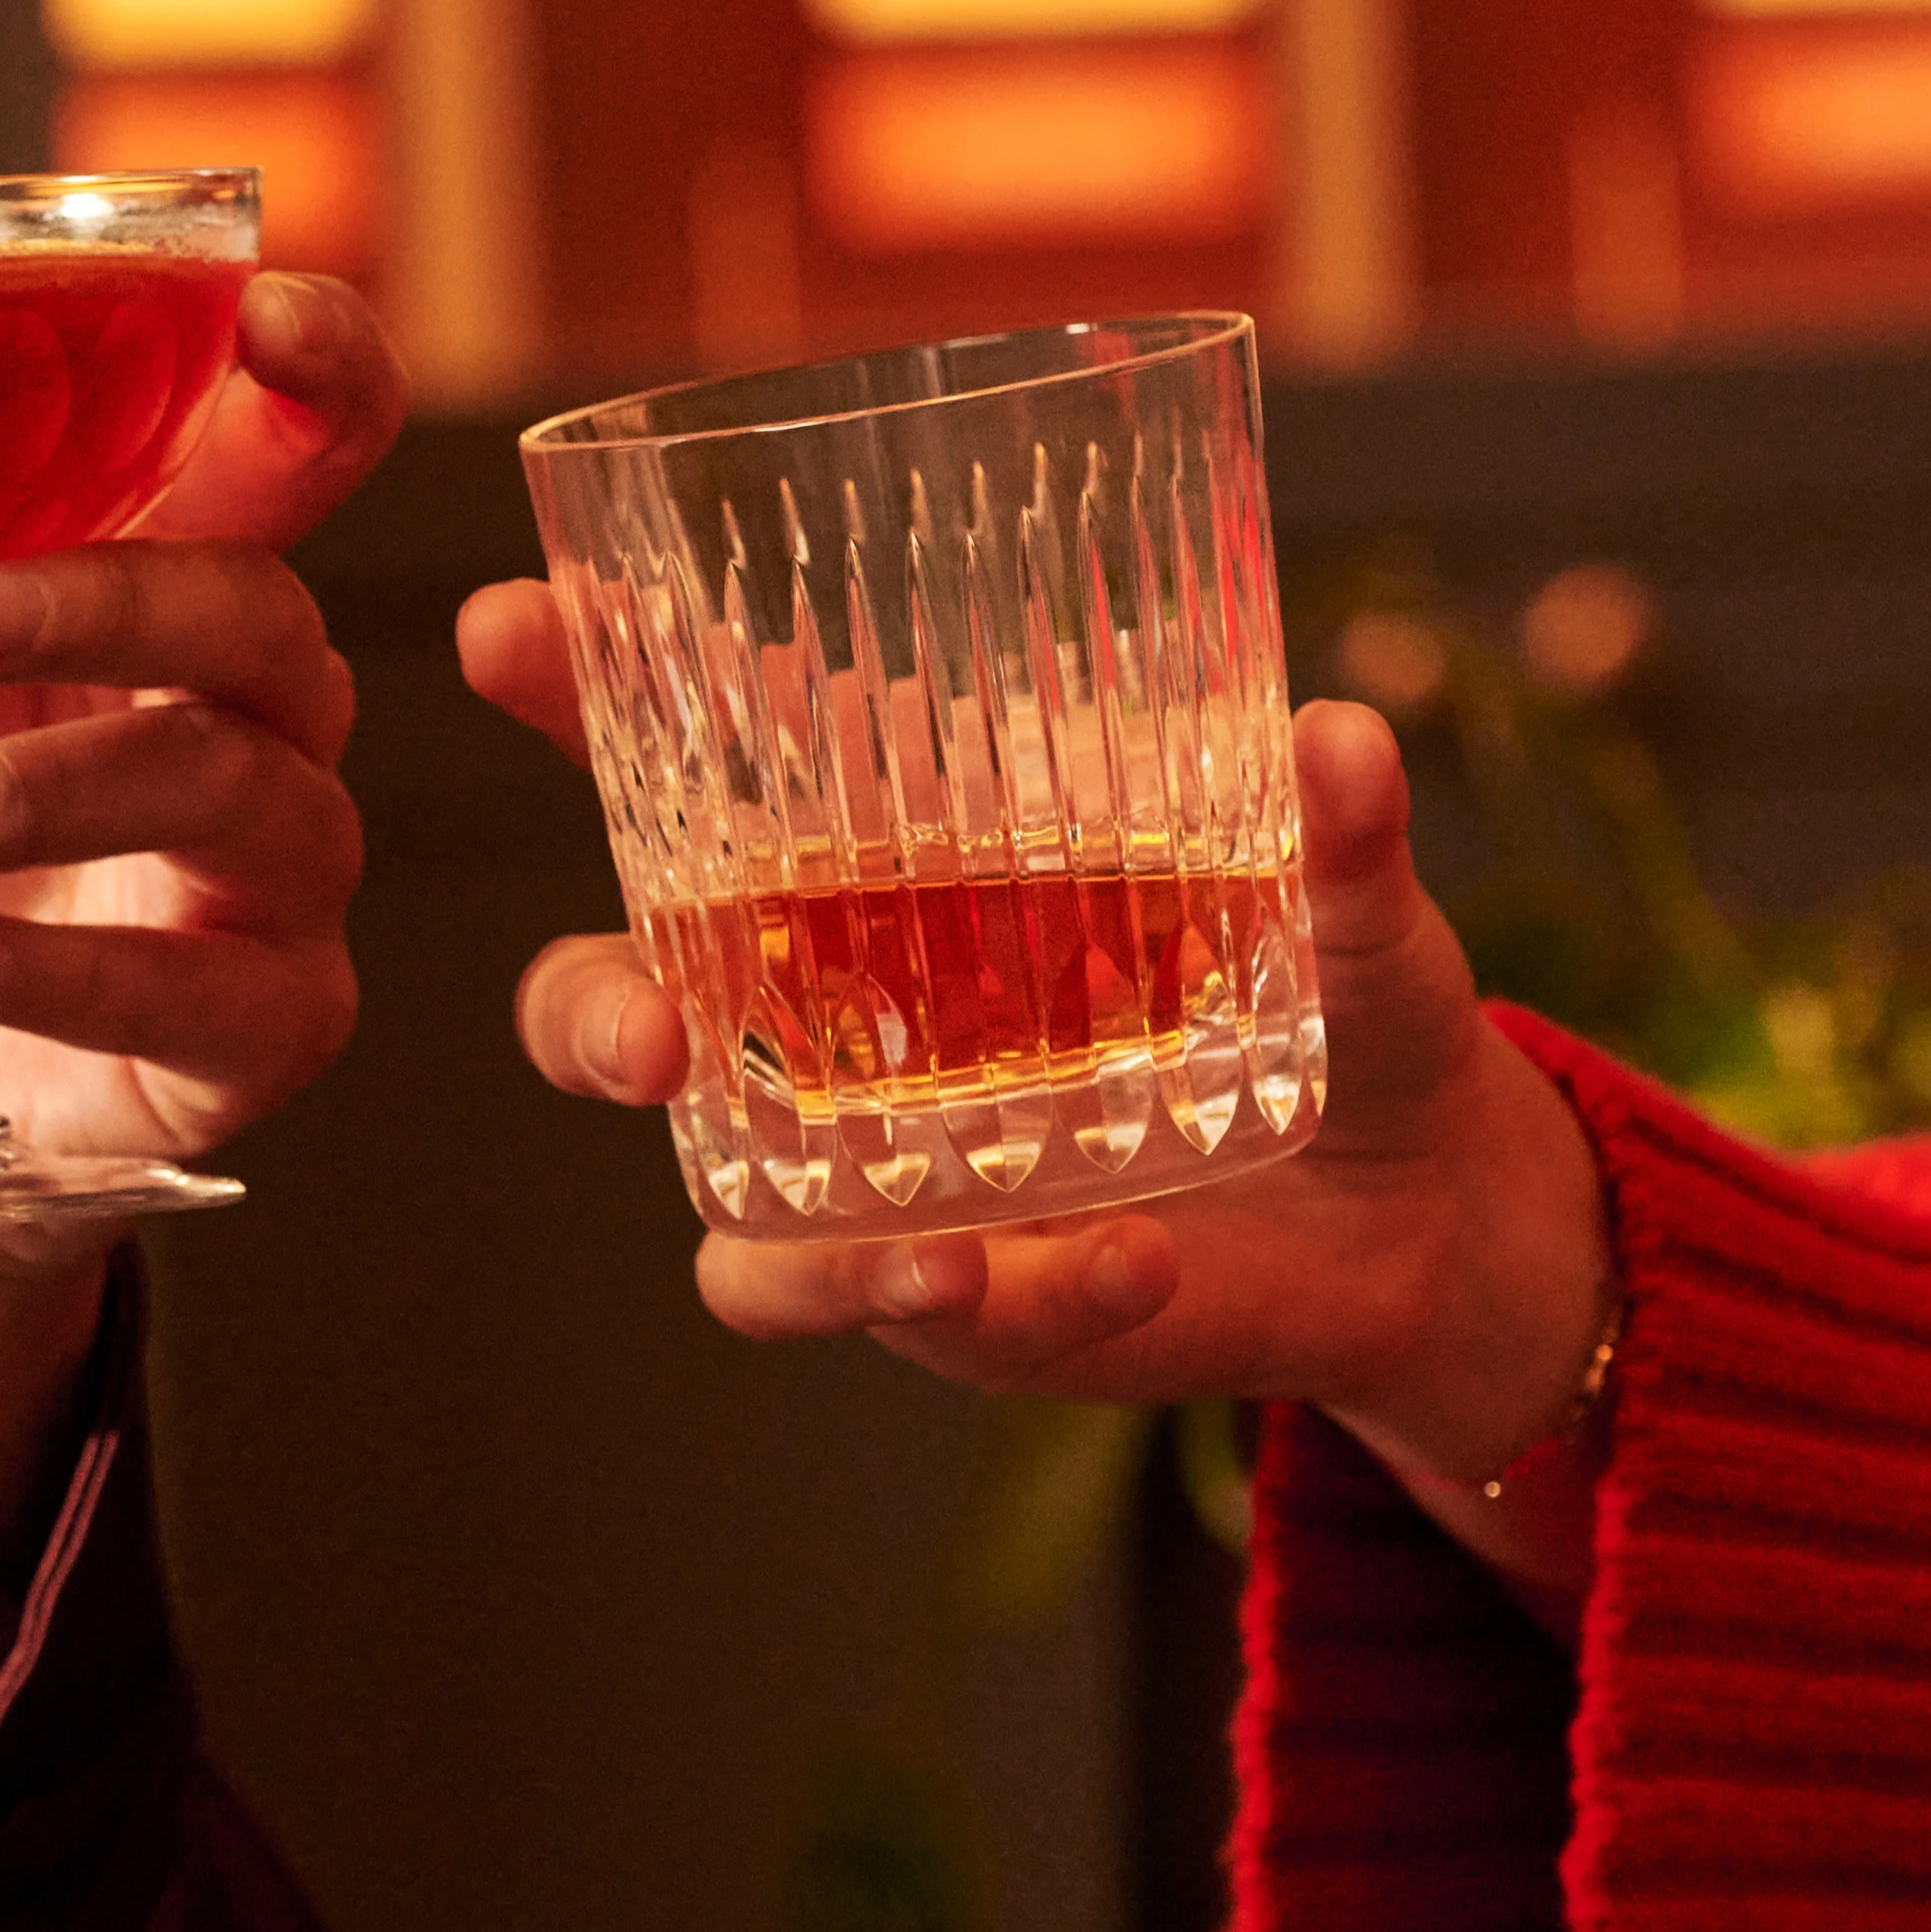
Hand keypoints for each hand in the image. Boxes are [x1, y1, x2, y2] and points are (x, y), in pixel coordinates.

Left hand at [0, 272, 408, 1560]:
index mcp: (163, 601)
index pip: (293, 454)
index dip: (316, 373)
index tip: (263, 309)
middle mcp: (256, 716)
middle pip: (257, 605)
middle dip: (90, 596)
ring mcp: (281, 874)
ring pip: (228, 780)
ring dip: (26, 794)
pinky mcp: (271, 1024)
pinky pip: (213, 986)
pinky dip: (63, 971)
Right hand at [459, 578, 1612, 1613]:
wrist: (1425, 1204)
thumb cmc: (1341, 990)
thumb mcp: (1353, 900)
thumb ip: (1339, 833)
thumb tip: (1341, 738)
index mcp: (892, 852)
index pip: (699, 747)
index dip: (579, 682)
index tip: (505, 625)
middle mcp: (837, 1008)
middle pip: (618, 1002)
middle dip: (594, 1018)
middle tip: (652, 1038)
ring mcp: (877, 1164)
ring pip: (728, 1217)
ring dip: (798, 1248)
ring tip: (946, 1248)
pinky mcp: (958, 1286)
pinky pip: (924, 1306)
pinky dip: (1023, 1298)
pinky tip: (1131, 1265)